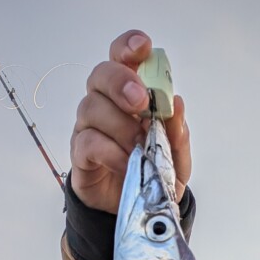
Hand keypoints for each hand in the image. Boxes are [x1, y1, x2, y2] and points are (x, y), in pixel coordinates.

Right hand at [70, 30, 191, 213]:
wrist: (139, 212)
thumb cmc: (154, 174)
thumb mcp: (176, 159)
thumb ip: (177, 134)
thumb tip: (177, 104)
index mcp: (129, 95)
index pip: (122, 59)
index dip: (129, 47)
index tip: (143, 47)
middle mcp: (105, 104)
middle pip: (100, 74)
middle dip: (120, 82)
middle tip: (140, 102)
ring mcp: (89, 128)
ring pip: (92, 107)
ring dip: (120, 126)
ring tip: (140, 148)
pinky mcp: (81, 154)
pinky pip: (87, 142)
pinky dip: (110, 152)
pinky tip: (127, 163)